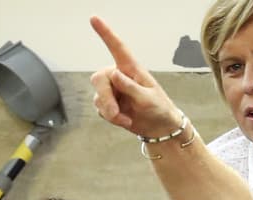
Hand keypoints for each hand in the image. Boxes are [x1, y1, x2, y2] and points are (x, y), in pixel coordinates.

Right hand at [89, 16, 184, 137]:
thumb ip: (130, 87)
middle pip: (99, 79)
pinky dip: (112, 119)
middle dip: (105, 98)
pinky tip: (125, 120)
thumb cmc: (158, 108)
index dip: (105, 33)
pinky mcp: (108, 104)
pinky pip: (101, 110)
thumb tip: (113, 74)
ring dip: (110, 112)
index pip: (117, 48)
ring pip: (98, 97)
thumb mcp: (148, 99)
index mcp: (132, 69)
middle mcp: (119, 76)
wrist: (158, 127)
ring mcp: (112, 90)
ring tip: (126, 119)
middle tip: (114, 114)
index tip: (94, 19)